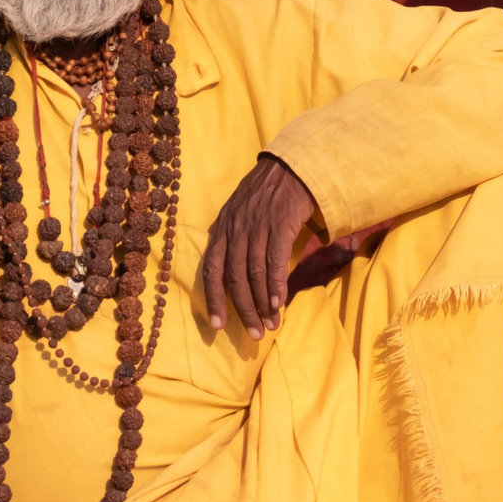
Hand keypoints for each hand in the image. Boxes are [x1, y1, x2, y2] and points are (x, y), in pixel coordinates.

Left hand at [202, 155, 318, 338]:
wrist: (291, 167)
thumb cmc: (267, 195)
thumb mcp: (239, 214)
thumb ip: (234, 240)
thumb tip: (236, 275)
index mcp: (222, 229)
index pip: (211, 270)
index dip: (213, 300)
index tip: (218, 326)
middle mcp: (234, 230)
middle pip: (233, 278)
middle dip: (242, 309)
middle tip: (253, 334)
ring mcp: (256, 227)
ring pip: (254, 274)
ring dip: (262, 303)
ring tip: (270, 324)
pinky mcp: (279, 224)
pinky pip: (274, 261)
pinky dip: (275, 285)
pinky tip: (279, 303)